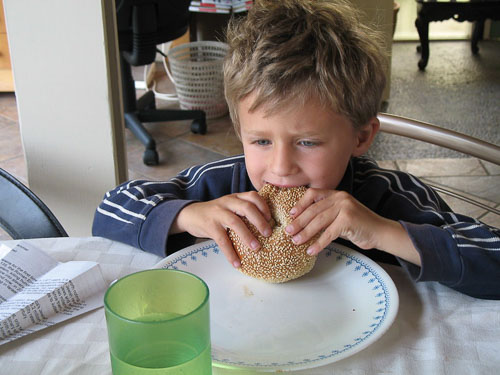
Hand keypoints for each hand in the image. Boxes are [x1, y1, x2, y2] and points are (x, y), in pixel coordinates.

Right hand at [172, 192, 271, 267]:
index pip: (252, 196)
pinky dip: (230, 253)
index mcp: (234, 197)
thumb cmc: (214, 213)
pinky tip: (236, 263)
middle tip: (268, 233)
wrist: (189, 214)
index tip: (271, 218)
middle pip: (246, 207)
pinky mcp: (209, 226)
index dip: (264, 206)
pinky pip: (222, 240)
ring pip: (235, 222)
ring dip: (247, 235)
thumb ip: (242, 211)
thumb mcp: (228, 207)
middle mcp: (227, 203)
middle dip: (260, 221)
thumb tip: (264, 227)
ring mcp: (217, 214)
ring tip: (256, 248)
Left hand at [285, 189, 420, 264]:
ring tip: (296, 241)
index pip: (313, 194)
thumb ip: (325, 216)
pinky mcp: (348, 220)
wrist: (380, 232)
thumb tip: (302, 224)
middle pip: (313, 210)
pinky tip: (311, 251)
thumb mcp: (340, 216)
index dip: (300, 204)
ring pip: (319, 221)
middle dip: (299, 222)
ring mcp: (345, 208)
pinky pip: (328, 233)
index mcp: (336, 195)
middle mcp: (340, 198)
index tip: (291, 215)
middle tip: (288, 231)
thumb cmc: (358, 226)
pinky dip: (318, 243)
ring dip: (305, 233)